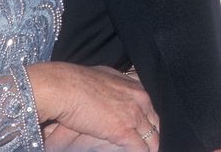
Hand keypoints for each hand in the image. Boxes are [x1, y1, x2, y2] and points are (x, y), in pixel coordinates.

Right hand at [28, 62, 159, 150]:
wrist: (63, 86)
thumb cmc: (75, 81)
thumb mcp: (103, 76)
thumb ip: (115, 87)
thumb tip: (114, 95)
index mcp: (134, 86)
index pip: (151, 109)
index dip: (149, 123)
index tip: (147, 132)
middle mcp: (139, 98)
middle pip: (156, 124)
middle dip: (154, 137)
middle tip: (152, 147)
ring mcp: (133, 114)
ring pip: (153, 139)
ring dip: (149, 148)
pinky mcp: (124, 130)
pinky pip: (141, 149)